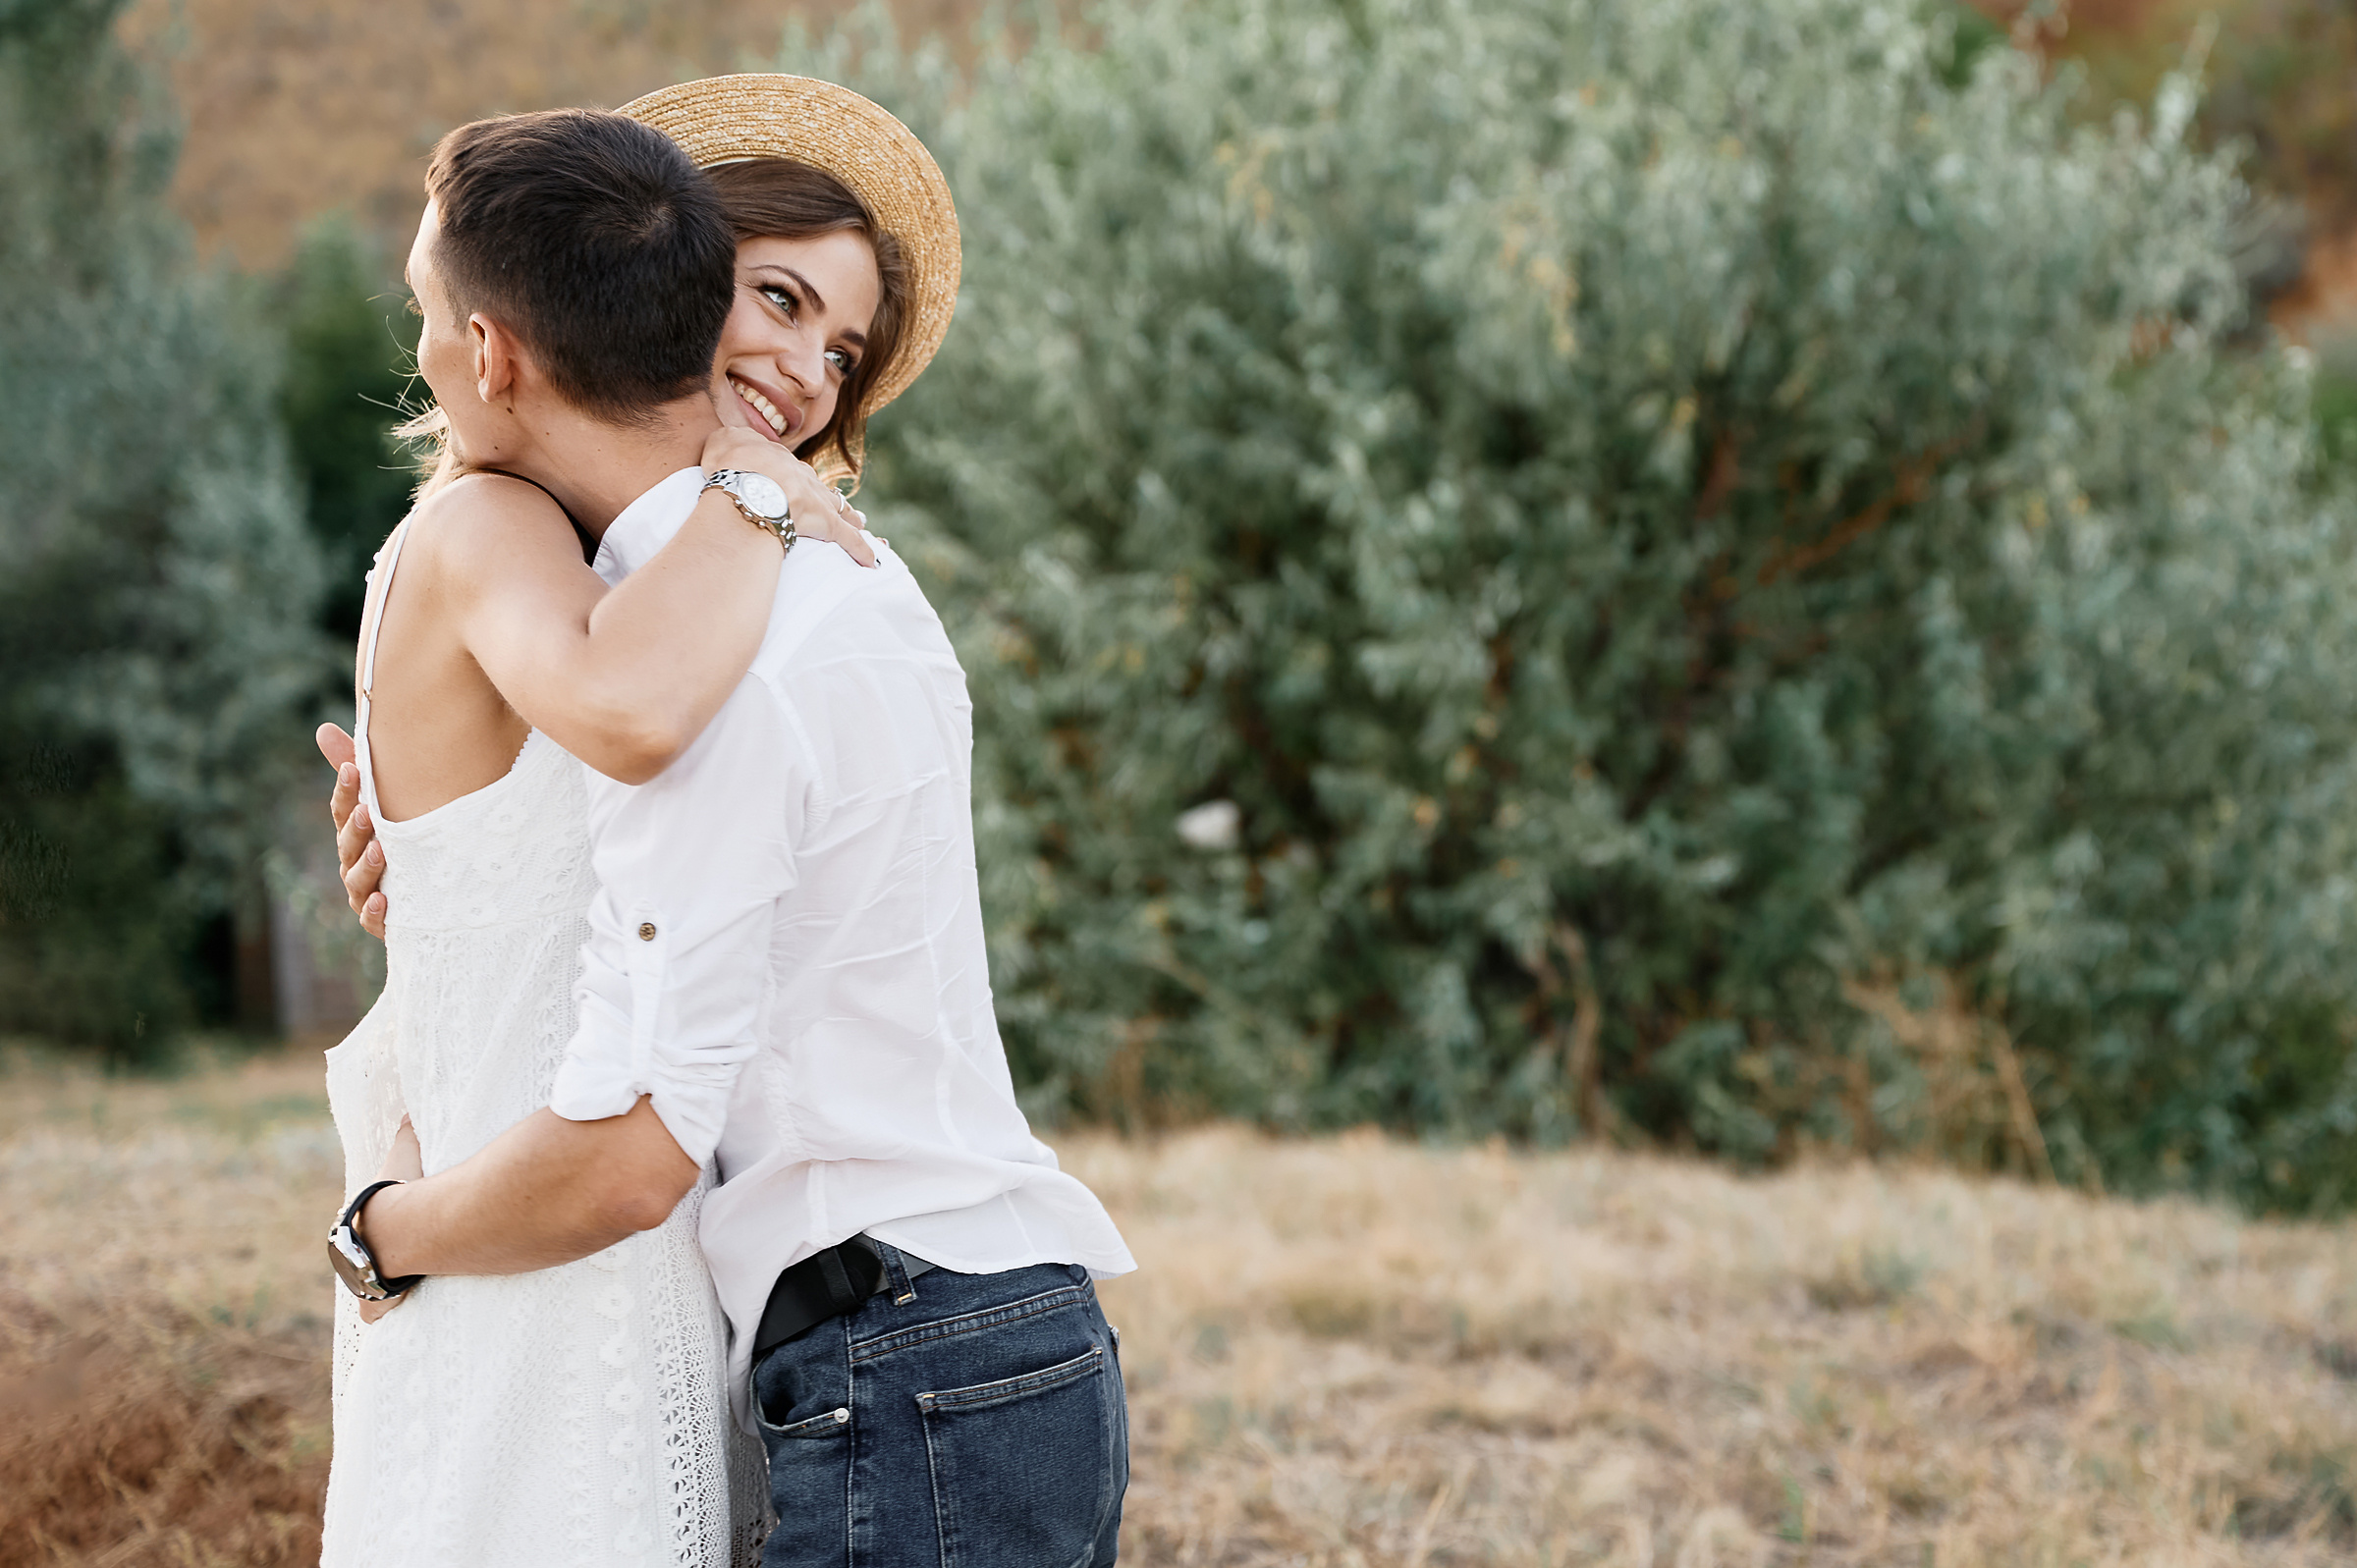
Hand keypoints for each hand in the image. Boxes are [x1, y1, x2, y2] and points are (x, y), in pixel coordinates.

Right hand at [317, 724, 386, 938]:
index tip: (352, 768)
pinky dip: (377, 913)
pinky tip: (384, 901)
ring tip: (380, 850)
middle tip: (367, 811)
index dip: (345, 790)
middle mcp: (355, 862)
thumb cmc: (407, 837)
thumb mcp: (390, 801)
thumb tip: (322, 728)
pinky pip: (374, 921)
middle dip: (355, 828)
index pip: (343, 808)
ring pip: (358, 881)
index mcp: (355, 832)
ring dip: (367, 866)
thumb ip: (361, 764)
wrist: (439, 894)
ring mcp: (367, 893)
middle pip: (347, 844)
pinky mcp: (385, 923)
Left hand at [359, 1119, 423, 1323]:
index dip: (378, 1229)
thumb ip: (408, 1134)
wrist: (399, 1227)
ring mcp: (359, 1281)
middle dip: (378, 1260)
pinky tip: (399, 1310)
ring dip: (381, 1287)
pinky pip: (376, 1314)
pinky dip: (384, 1313)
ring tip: (408, 1283)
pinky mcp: (373, 1303)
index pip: (360, 1229)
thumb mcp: (403, 1156)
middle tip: (403, 1259)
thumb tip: (410, 1113)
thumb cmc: (398, 1193)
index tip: (395, 1229)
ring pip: (366, 1288)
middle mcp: (349, 1254)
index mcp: (351, 1222)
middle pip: (361, 1261)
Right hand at [700, 426, 876, 567]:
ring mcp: (818, 499)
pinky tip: (871, 561)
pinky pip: (850, 538)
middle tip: (831, 505)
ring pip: (840, 508)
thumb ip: (729, 442)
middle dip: (825, 497)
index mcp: (780, 461)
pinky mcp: (827, 523)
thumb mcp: (722, 442)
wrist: (747, 482)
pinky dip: (862, 549)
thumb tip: (731, 443)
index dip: (792, 480)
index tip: (793, 488)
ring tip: (859, 522)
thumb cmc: (731, 464)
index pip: (791, 471)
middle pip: (819, 488)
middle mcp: (804, 477)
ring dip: (850, 516)